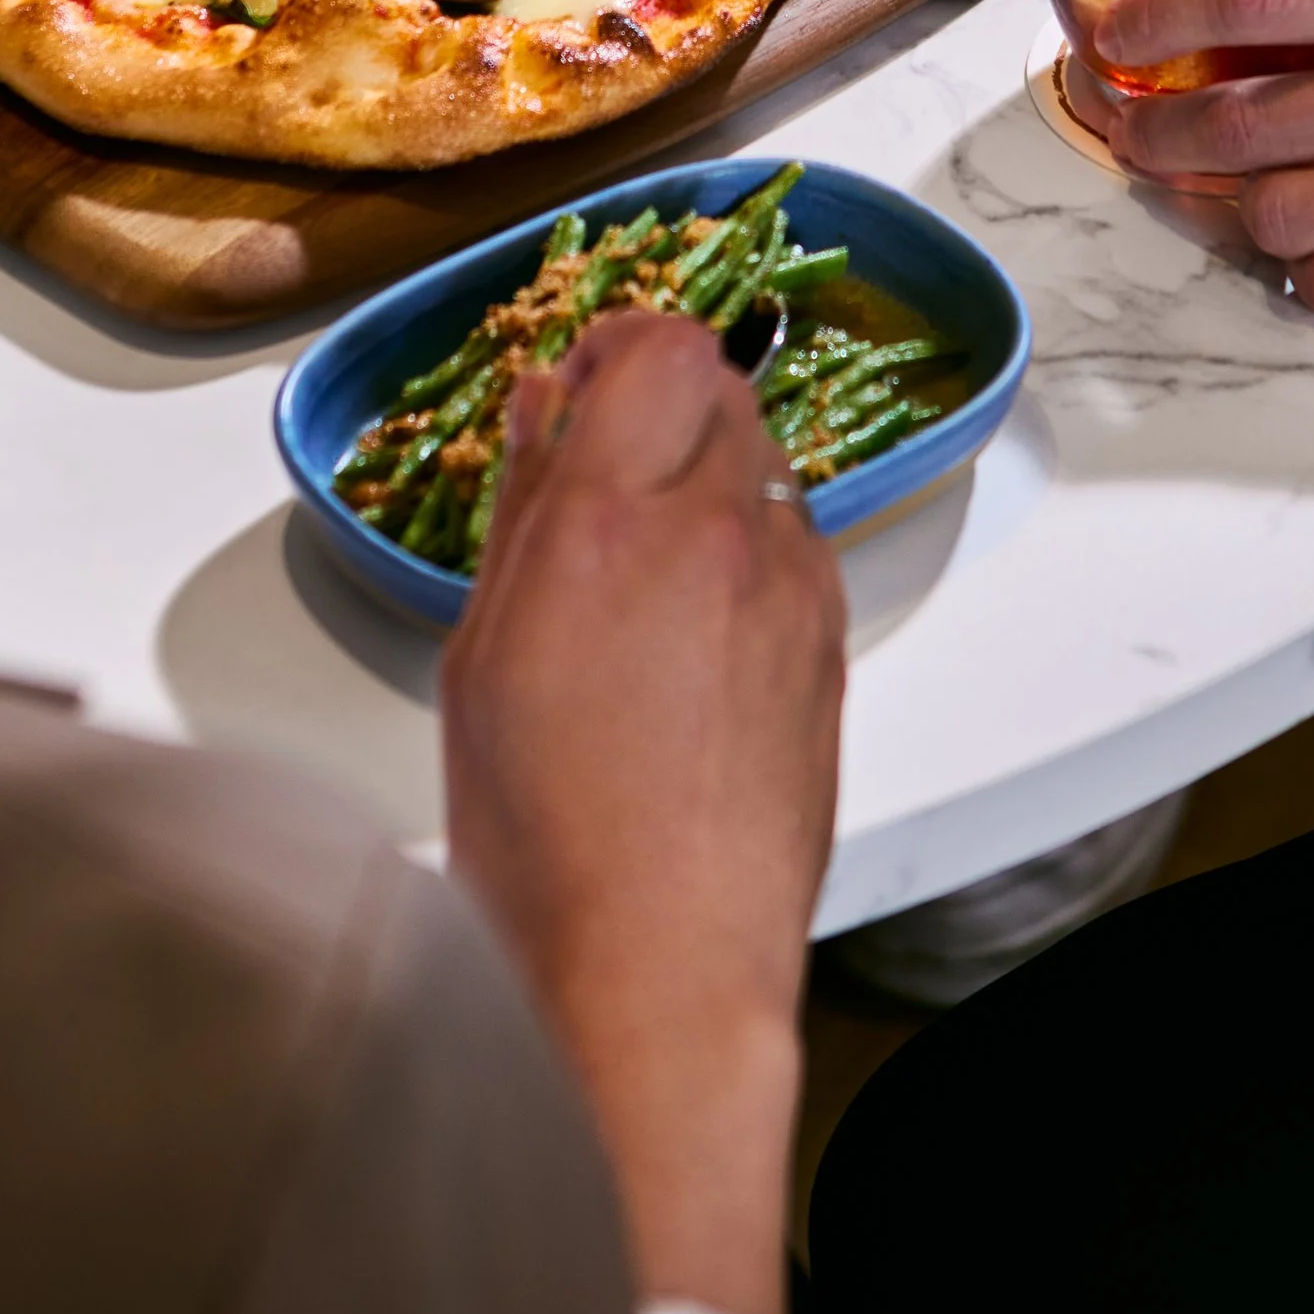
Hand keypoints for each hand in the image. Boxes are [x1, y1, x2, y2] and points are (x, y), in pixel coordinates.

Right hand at [443, 310, 843, 1313]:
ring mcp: (790, 586)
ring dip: (708, 468)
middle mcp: (717, 534)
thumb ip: (524, 511)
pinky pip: (794, 538)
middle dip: (661, 399)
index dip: (618, 345)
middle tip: (605, 458)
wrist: (657, 967)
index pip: (655, 347)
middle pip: (718, 383)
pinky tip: (693, 622)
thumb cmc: (546, 840)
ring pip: (762, 458)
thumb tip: (541, 413)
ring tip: (644, 554)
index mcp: (610, 526)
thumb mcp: (482, 657)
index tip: (583, 381)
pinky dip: (748, 541)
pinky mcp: (830, 642)